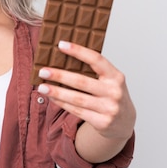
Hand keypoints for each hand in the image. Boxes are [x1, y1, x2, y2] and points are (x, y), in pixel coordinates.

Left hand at [37, 41, 135, 161]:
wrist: (124, 122)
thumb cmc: (111, 95)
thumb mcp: (109, 81)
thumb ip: (93, 72)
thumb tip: (62, 61)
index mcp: (116, 76)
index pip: (96, 59)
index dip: (78, 51)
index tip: (60, 45)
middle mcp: (114, 92)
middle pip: (82, 81)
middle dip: (60, 76)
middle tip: (43, 71)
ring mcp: (109, 108)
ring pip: (77, 98)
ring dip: (56, 92)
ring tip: (42, 87)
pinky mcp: (102, 122)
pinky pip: (77, 111)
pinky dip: (61, 103)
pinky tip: (51, 98)